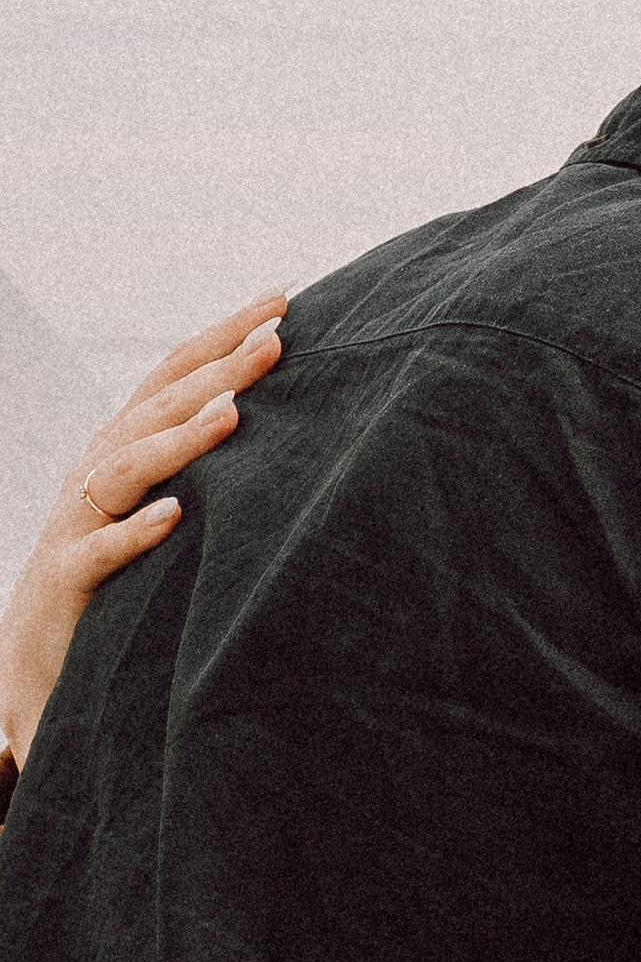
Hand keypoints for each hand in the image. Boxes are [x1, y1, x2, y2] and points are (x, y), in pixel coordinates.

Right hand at [0, 294, 287, 772]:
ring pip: (125, 468)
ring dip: (179, 439)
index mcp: (123, 444)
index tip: (284, 301)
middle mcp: (96, 471)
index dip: (223, 335)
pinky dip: (135, 532)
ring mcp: (76, 523)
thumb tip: (282, 414)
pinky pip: (97, 552)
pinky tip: (175, 516)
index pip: (174, 374)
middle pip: (155, 407)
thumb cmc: (115, 576)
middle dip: (217, 370)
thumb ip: (203, 460)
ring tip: (233, 413)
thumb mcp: (161, 505)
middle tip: (277, 340)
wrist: (35, 661)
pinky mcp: (66, 581)